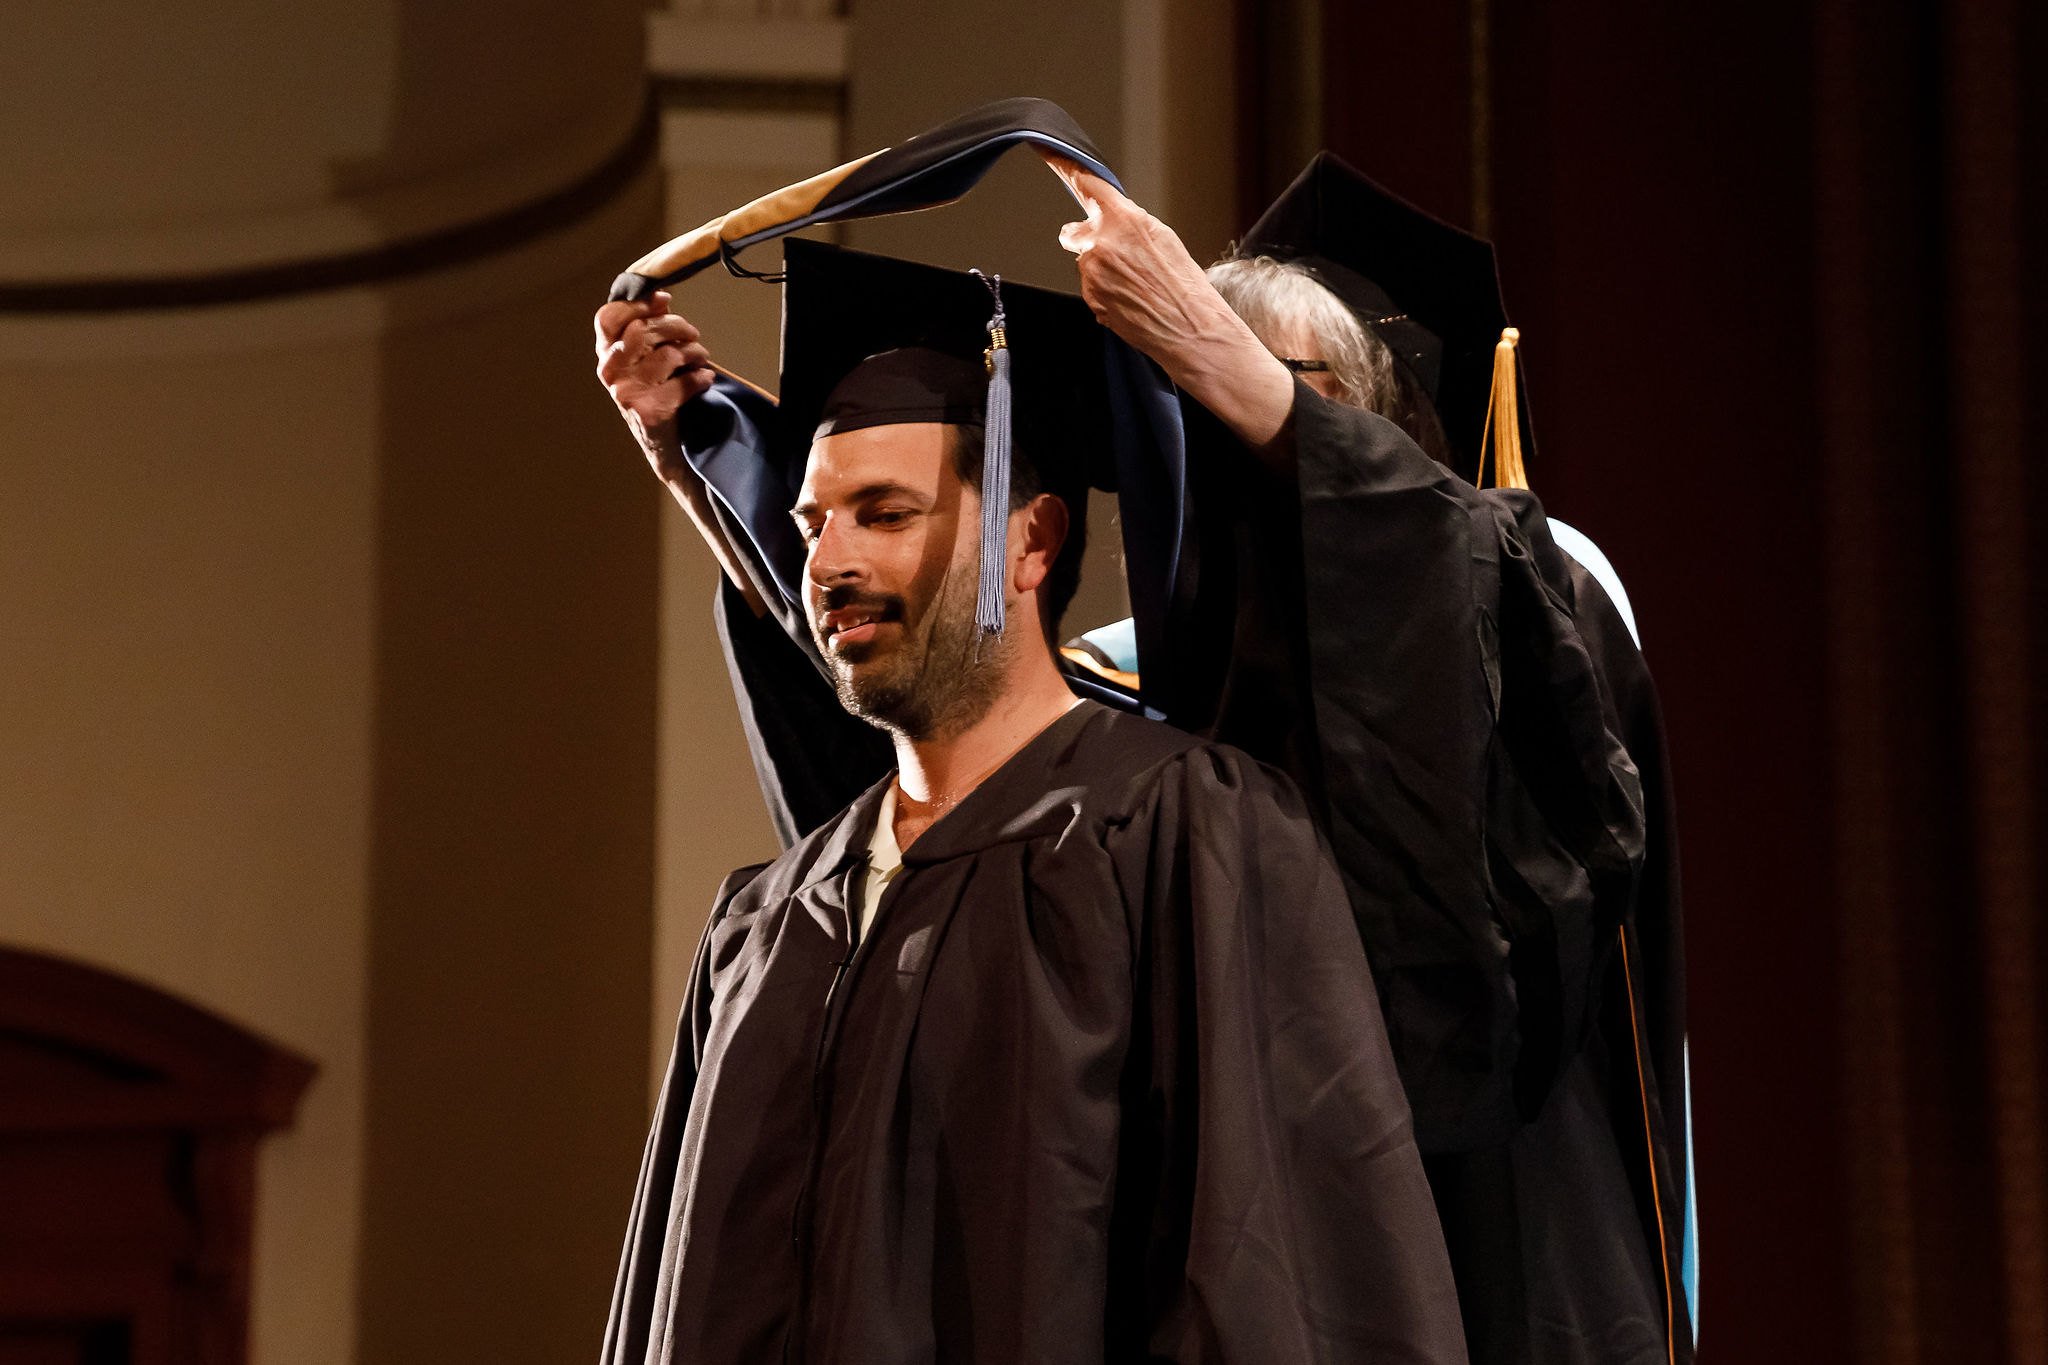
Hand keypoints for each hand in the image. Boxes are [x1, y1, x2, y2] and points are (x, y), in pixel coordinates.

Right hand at [593, 291, 714, 481]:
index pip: (608, 317)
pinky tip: (705, 378)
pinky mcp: (648, 411)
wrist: (661, 445)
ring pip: (667, 355)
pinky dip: (700, 378)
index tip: (664, 300)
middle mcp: (609, 373)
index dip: (637, 303)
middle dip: (677, 326)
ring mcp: (625, 393)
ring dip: (694, 353)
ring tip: (701, 358)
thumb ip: (648, 330)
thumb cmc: (656, 393)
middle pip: (643, 330)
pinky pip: (683, 384)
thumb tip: (662, 298)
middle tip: (694, 334)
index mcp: (605, 355)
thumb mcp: (644, 360)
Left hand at [1041, 154, 1294, 454]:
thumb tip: (1102, 220)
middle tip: (1124, 260)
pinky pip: (1090, 287)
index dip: (1064, 167)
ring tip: (1137, 286)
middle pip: (1077, 232)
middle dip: (1092, 240)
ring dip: (1102, 270)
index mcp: (1124, 219)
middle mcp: (1101, 243)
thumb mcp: (1163, 239)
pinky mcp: (1090, 298)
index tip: (1046, 150)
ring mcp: (1092, 273)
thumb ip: (1126, 224)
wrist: (1190, 330)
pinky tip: (1131, 300)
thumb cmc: (1185, 287)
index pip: (1086, 185)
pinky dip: (1105, 291)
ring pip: (1086, 262)